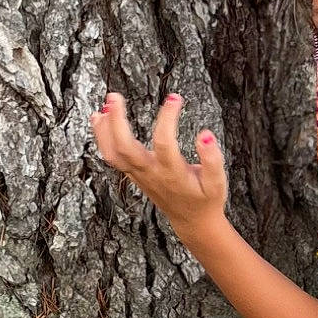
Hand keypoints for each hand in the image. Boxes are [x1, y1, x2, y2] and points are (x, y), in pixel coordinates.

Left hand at [90, 92, 227, 236]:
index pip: (164, 142)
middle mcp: (151, 174)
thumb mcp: (218, 182)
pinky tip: (100, 117)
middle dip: (117, 121)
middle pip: (125, 148)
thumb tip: (205, 135)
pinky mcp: (134, 174)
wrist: (192, 221)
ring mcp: (139, 175)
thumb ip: (212, 159)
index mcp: (172, 173)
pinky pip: (112, 156)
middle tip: (114, 97)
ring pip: (112, 154)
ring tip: (104, 105)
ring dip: (104, 129)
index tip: (175, 98)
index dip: (167, 118)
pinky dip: (102, 136)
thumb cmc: (205, 199)